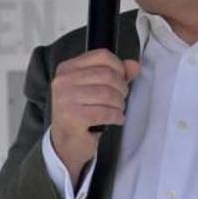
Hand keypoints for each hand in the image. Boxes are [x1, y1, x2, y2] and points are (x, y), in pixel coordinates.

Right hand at [50, 50, 140, 181]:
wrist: (65, 143)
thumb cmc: (80, 113)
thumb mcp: (95, 89)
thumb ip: (116, 74)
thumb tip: (134, 65)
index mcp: (67, 69)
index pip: (101, 56)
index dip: (119, 67)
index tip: (122, 79)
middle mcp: (63, 81)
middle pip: (107, 74)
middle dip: (121, 88)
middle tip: (121, 98)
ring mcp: (65, 99)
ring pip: (108, 94)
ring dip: (119, 104)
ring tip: (117, 110)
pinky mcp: (72, 117)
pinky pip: (105, 112)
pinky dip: (116, 116)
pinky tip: (116, 119)